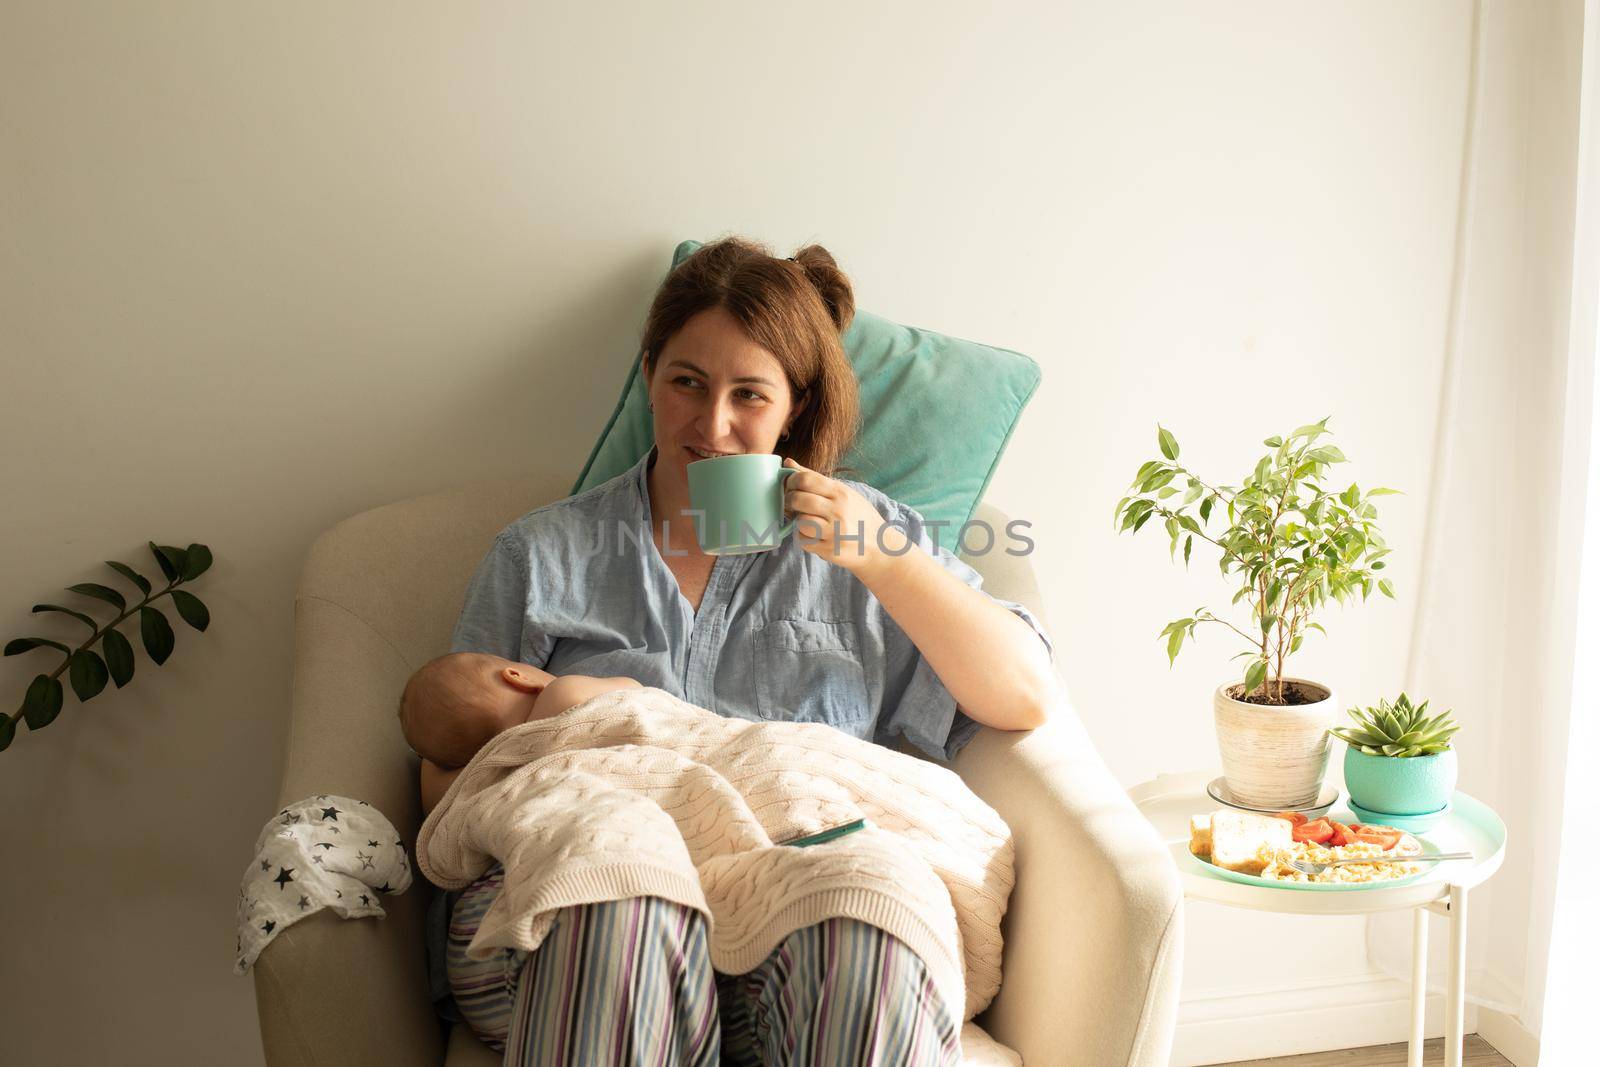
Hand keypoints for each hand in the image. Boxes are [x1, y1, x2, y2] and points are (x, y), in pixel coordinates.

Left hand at [781, 458, 894, 573]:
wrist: (881, 548)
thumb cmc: (860, 517)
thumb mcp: (844, 493)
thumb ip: (815, 478)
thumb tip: (788, 462)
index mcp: (841, 493)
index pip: (805, 479)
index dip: (791, 481)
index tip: (791, 486)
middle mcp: (838, 511)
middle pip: (798, 499)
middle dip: (789, 501)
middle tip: (793, 504)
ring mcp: (834, 532)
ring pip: (799, 521)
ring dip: (799, 521)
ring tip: (809, 521)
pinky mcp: (829, 550)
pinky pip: (803, 540)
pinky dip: (804, 537)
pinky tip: (815, 535)